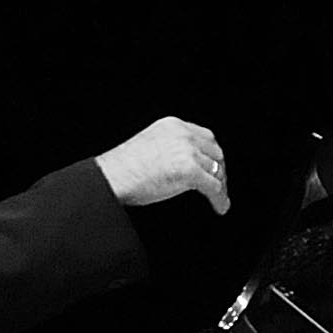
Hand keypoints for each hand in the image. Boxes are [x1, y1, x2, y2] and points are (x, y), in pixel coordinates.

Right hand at [97, 117, 228, 214]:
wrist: (112, 176)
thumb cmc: (123, 167)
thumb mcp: (151, 145)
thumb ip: (170, 149)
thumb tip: (188, 167)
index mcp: (173, 125)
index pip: (205, 137)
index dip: (212, 155)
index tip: (214, 168)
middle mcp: (183, 134)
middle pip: (215, 152)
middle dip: (219, 170)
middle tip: (219, 185)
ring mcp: (187, 152)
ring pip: (216, 171)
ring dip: (220, 186)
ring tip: (220, 199)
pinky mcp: (190, 171)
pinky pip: (214, 187)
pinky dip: (219, 199)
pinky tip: (220, 207)